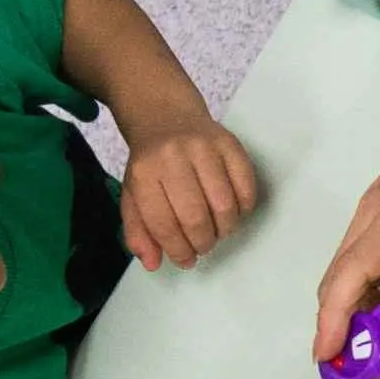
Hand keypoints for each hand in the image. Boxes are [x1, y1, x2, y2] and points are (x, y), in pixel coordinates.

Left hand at [117, 106, 259, 270]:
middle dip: (202, 243)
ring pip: (224, 206)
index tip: (186, 260)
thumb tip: (152, 263)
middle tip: (203, 246)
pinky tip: (232, 210)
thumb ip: (139, 231)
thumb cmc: (150, 163)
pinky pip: (246, 186)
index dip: (177, 250)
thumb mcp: (133, 194)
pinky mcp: (230, 143)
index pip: (163, 223)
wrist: (165, 116)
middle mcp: (173, 157)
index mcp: (144, 173)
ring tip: (218, 230)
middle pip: (195, 218)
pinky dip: (243, 208)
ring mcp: (204, 147)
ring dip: (224, 229)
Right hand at [312, 88, 379, 361]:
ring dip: (346, 307)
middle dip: (335, 325)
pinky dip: (357, 287)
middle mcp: (373, 214)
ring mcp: (368, 209)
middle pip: (336, 278)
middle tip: (349, 369)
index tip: (327, 355)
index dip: (334, 319)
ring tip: (369, 344)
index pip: (352, 277)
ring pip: (341, 267)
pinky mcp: (373, 208)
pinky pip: (353, 255)